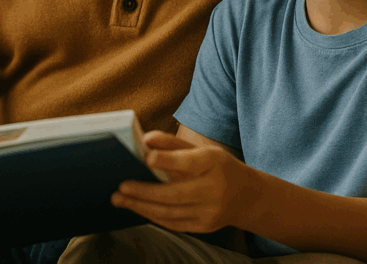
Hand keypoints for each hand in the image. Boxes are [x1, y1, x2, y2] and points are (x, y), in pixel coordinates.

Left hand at [112, 131, 258, 232]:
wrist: (246, 197)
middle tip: (121, 187)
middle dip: (145, 192)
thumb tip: (145, 138)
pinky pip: (173, 224)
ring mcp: (209, 212)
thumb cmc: (218, 167)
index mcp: (213, 164)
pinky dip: (152, 216)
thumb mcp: (202, 149)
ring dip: (141, 206)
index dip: (167, 161)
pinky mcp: (204, 227)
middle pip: (175, 194)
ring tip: (119, 199)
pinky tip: (137, 208)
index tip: (147, 158)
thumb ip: (172, 143)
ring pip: (170, 213)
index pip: (189, 162)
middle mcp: (213, 190)